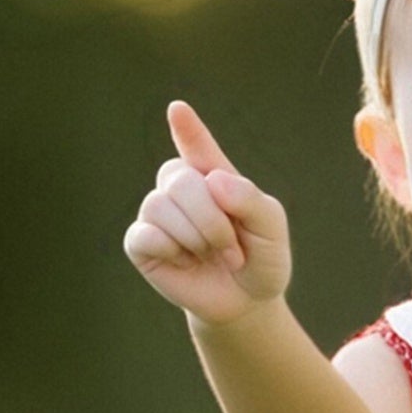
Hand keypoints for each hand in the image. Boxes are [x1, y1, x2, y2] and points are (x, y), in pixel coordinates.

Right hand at [123, 101, 292, 324]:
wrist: (246, 302)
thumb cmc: (259, 259)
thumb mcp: (271, 229)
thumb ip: (250, 201)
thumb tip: (214, 182)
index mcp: (212, 174)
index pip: (197, 146)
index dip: (187, 129)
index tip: (178, 110)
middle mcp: (179, 187)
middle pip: (181, 179)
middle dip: (213, 220)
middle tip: (233, 250)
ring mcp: (157, 212)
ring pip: (161, 206)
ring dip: (196, 239)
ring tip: (212, 256)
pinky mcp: (140, 242)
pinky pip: (147, 235)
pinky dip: (172, 252)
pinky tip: (184, 262)